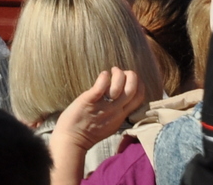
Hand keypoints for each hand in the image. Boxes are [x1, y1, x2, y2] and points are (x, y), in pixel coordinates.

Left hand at [49, 67, 146, 182]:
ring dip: (118, 75)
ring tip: (110, 73)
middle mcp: (116, 110)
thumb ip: (119, 110)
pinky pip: (101, 87)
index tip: (129, 78)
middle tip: (118, 73)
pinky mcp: (89, 101)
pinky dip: (104, 77)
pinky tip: (102, 75)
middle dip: (130, 76)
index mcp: (122, 115)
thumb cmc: (89, 129)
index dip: (139, 83)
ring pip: (120, 86)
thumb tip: (122, 93)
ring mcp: (103, 106)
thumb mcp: (111, 122)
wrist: (72, 139)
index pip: (140, 97)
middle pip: (133, 89)